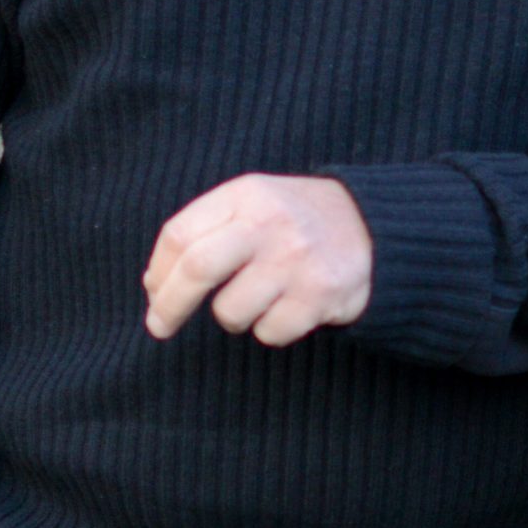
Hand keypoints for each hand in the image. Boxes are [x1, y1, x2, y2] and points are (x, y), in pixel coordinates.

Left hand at [142, 173, 371, 346]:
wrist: (373, 227)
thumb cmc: (294, 220)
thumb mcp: (253, 203)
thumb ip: (205, 231)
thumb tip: (154, 284)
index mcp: (246, 194)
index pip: (180, 234)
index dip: (158, 271)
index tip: (154, 294)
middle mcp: (270, 222)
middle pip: (197, 268)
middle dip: (169, 306)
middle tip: (160, 326)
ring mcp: (296, 258)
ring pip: (231, 312)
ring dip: (234, 316)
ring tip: (259, 297)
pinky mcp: (320, 294)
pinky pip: (269, 332)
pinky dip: (271, 328)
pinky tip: (290, 305)